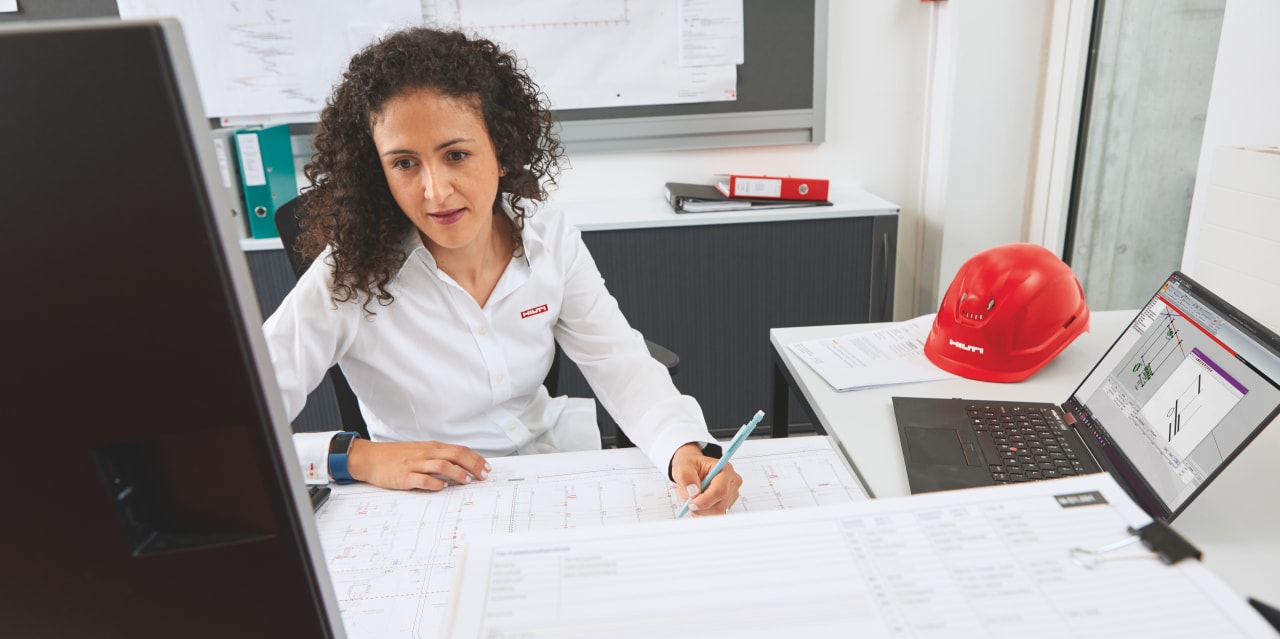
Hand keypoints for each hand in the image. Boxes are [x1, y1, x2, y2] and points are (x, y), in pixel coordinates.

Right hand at [345, 439, 489, 490]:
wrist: (370, 458)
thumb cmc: (396, 457)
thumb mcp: (420, 452)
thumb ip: (438, 457)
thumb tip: (460, 466)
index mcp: (431, 447)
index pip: (460, 450)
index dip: (476, 459)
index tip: (486, 468)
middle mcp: (426, 454)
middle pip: (456, 455)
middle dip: (473, 465)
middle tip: (483, 476)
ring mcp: (415, 465)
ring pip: (442, 465)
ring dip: (458, 473)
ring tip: (467, 481)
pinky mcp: (405, 476)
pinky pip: (423, 479)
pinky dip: (435, 483)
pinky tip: (443, 487)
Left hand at [670, 443, 740, 515]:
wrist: (693, 469)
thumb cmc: (690, 465)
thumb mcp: (683, 466)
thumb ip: (686, 477)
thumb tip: (693, 491)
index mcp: (724, 469)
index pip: (720, 490)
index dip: (705, 500)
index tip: (691, 504)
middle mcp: (732, 482)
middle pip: (720, 504)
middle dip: (702, 507)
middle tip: (689, 502)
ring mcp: (731, 494)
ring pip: (718, 512)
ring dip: (702, 511)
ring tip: (693, 500)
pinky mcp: (728, 504)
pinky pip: (716, 514)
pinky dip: (705, 513)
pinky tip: (699, 504)